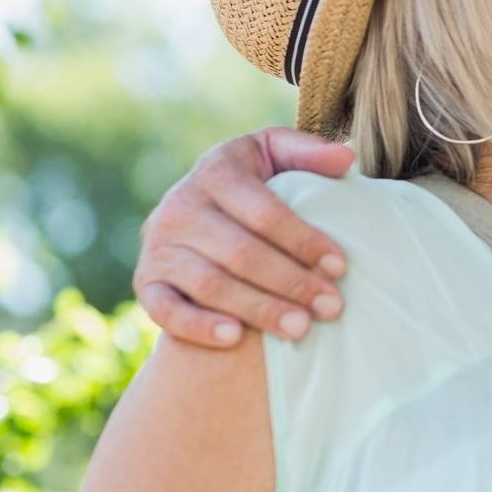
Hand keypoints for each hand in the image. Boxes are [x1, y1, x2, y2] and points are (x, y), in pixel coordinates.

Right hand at [135, 127, 354, 346]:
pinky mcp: (145, 282)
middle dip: (291, 282)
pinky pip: (165, 310)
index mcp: (216, 171)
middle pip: (241, 253)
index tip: (341, 266)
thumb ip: (309, 153)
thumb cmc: (254, 179)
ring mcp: (158, 246)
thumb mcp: (276, 153)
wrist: (197, 205)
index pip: (265, 213)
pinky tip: (234, 338)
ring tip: (301, 330)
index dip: (304, 241)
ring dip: (259, 309)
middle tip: (331, 307)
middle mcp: (180, 206)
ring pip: (210, 284)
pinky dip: (198, 326)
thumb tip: (345, 160)